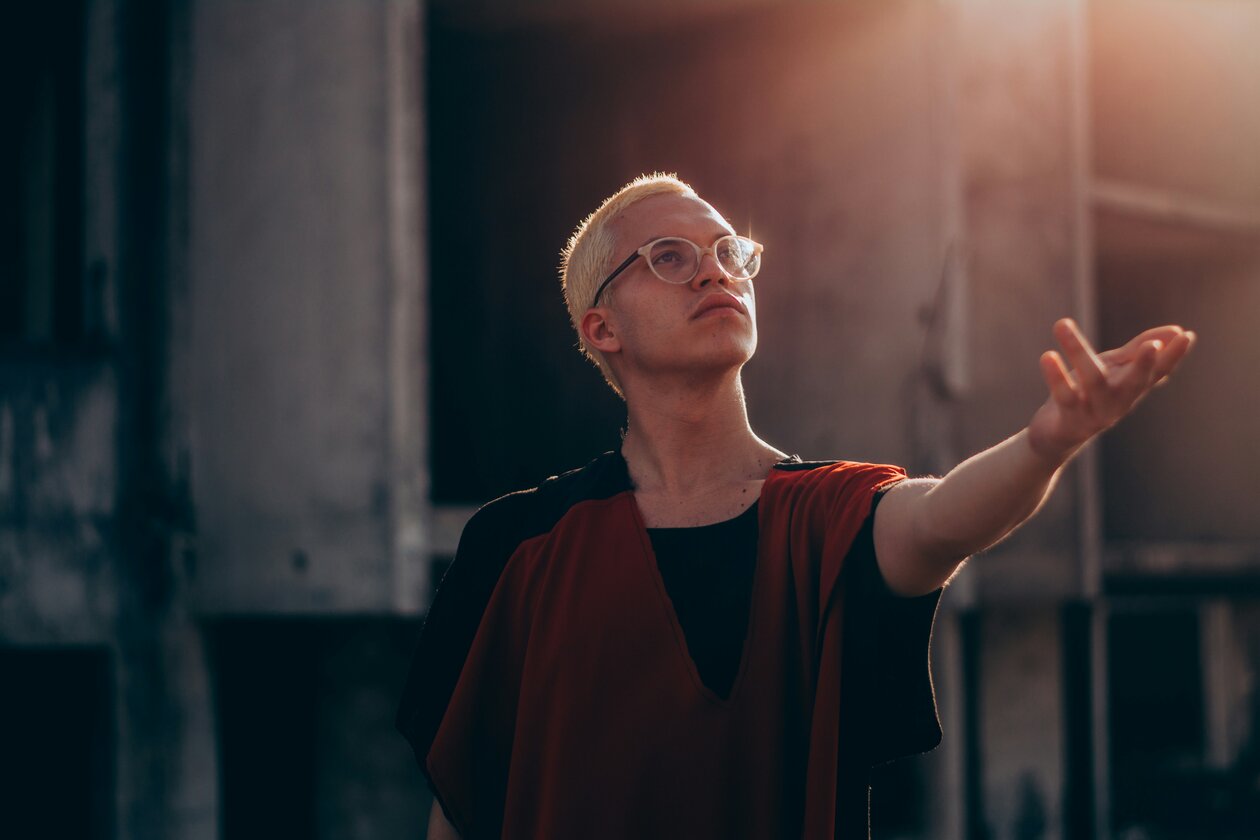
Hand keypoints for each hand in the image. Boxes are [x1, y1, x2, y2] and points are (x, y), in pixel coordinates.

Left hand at [1027, 318, 1195, 463]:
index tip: (1187, 335)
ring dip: (1077, 351)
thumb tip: (1177, 330)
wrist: (1055, 436)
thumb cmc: (1088, 396)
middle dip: (1144, 365)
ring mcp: (1095, 413)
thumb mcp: (1113, 370)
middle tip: (1152, 347)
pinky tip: (1048, 355)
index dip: (1173, 356)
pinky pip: (1064, 396)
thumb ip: (1137, 351)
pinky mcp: (1070, 420)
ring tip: (1062, 323)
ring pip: (1092, 381)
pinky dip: (1055, 376)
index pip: (1158, 372)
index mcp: (1131, 388)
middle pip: (1134, 383)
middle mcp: (1118, 402)